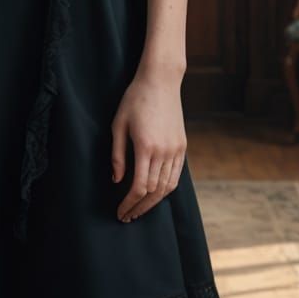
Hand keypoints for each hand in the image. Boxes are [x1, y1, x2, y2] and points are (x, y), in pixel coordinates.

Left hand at [110, 67, 185, 221]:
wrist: (160, 81)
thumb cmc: (135, 100)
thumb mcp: (118, 125)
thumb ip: (117, 155)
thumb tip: (116, 180)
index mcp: (146, 147)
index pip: (139, 187)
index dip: (129, 204)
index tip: (120, 212)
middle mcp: (164, 151)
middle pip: (154, 191)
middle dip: (140, 207)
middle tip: (128, 216)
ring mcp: (176, 149)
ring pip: (168, 186)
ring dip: (154, 202)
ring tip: (140, 209)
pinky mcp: (182, 146)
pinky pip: (176, 175)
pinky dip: (167, 189)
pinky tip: (156, 194)